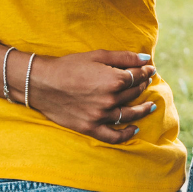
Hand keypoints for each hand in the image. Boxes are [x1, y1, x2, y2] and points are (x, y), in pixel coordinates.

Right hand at [24, 50, 157, 144]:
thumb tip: (146, 60)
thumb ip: (124, 57)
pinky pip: (113, 136)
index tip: (150, 69)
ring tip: (150, 106)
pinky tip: (134, 129)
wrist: (42, 83)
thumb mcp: (97, 55)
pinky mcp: (90, 127)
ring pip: (129, 114)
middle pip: (134, 93)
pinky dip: (126, 134)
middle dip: (143, 86)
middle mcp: (110, 99)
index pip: (137, 76)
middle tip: (146, 82)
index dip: (145, 72)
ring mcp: (101, 115)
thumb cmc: (69, 66)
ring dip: (142, 110)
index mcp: (114, 80)